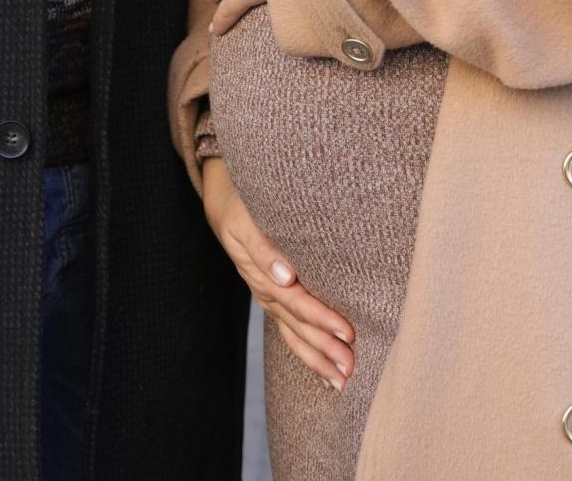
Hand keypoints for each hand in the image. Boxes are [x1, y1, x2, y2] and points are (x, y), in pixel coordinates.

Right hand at [202, 159, 353, 389]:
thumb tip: (285, 276)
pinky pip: (288, 326)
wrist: (221, 192)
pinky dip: (305, 346)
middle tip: (350, 370)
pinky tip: (321, 365)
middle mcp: (266, 288)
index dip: (322, 319)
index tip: (348, 333)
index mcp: (262, 273)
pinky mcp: (270, 291)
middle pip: (297, 326)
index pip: (297, 303)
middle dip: (323, 350)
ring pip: (292, 332)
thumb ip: (263, 247)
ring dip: (316, 356)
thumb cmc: (237, 201)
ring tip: (340, 380)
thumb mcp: (244, 219)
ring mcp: (267, 293)